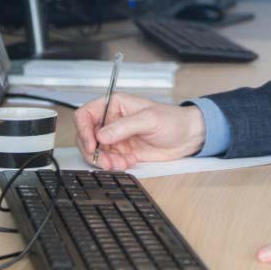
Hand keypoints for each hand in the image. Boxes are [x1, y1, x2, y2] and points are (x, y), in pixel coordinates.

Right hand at [73, 93, 205, 169]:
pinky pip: (108, 160)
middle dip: (94, 151)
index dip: (83, 130)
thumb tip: (101, 135)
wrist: (187, 137)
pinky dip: (114, 165)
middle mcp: (112, 120)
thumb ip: (124, 126)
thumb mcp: (149, 119)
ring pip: (96, 151)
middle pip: (87, 136)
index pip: (86, 114)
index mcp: (115, 104)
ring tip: (120, 163)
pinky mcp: (122, 151)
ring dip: (104, 161)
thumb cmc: (173, 120)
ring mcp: (116, 137)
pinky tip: (129, 162)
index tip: (91, 145)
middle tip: (105, 161)